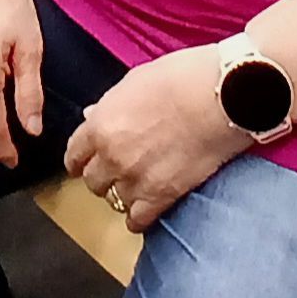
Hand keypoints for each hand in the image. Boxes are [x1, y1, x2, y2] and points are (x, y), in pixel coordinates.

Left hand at [64, 46, 251, 232]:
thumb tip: (94, 115)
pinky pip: (138, 221)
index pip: (75, 154)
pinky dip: (140, 217)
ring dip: (124, 194)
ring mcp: (136, 179)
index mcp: (101, 123)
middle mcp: (112, 155)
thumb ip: (111, 104)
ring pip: (114, 202)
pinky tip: (148, 207)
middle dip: (104, 175)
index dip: (80, 159)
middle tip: (118, 169)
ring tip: (139, 184)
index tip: (85, 162)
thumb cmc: (182, 76)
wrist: (222, 95)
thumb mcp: (136, 80)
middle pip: (93, 182)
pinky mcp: (163, 196)